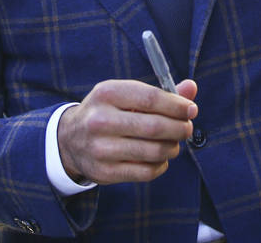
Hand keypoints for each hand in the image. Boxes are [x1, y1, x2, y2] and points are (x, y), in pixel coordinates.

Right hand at [57, 79, 197, 183]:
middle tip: (187, 129)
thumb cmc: (107, 112)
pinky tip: (161, 157)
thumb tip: (191, 88)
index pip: (151, 98)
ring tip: (174, 143)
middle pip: (154, 127)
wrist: (69, 139)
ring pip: (153, 151)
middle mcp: (100, 120)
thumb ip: (160, 93)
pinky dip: (161, 165)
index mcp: (107, 93)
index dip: (177, 106)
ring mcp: (100, 149)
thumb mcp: (126, 95)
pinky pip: (145, 172)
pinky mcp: (104, 172)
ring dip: (173, 147)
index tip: (191, 110)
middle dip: (179, 128)